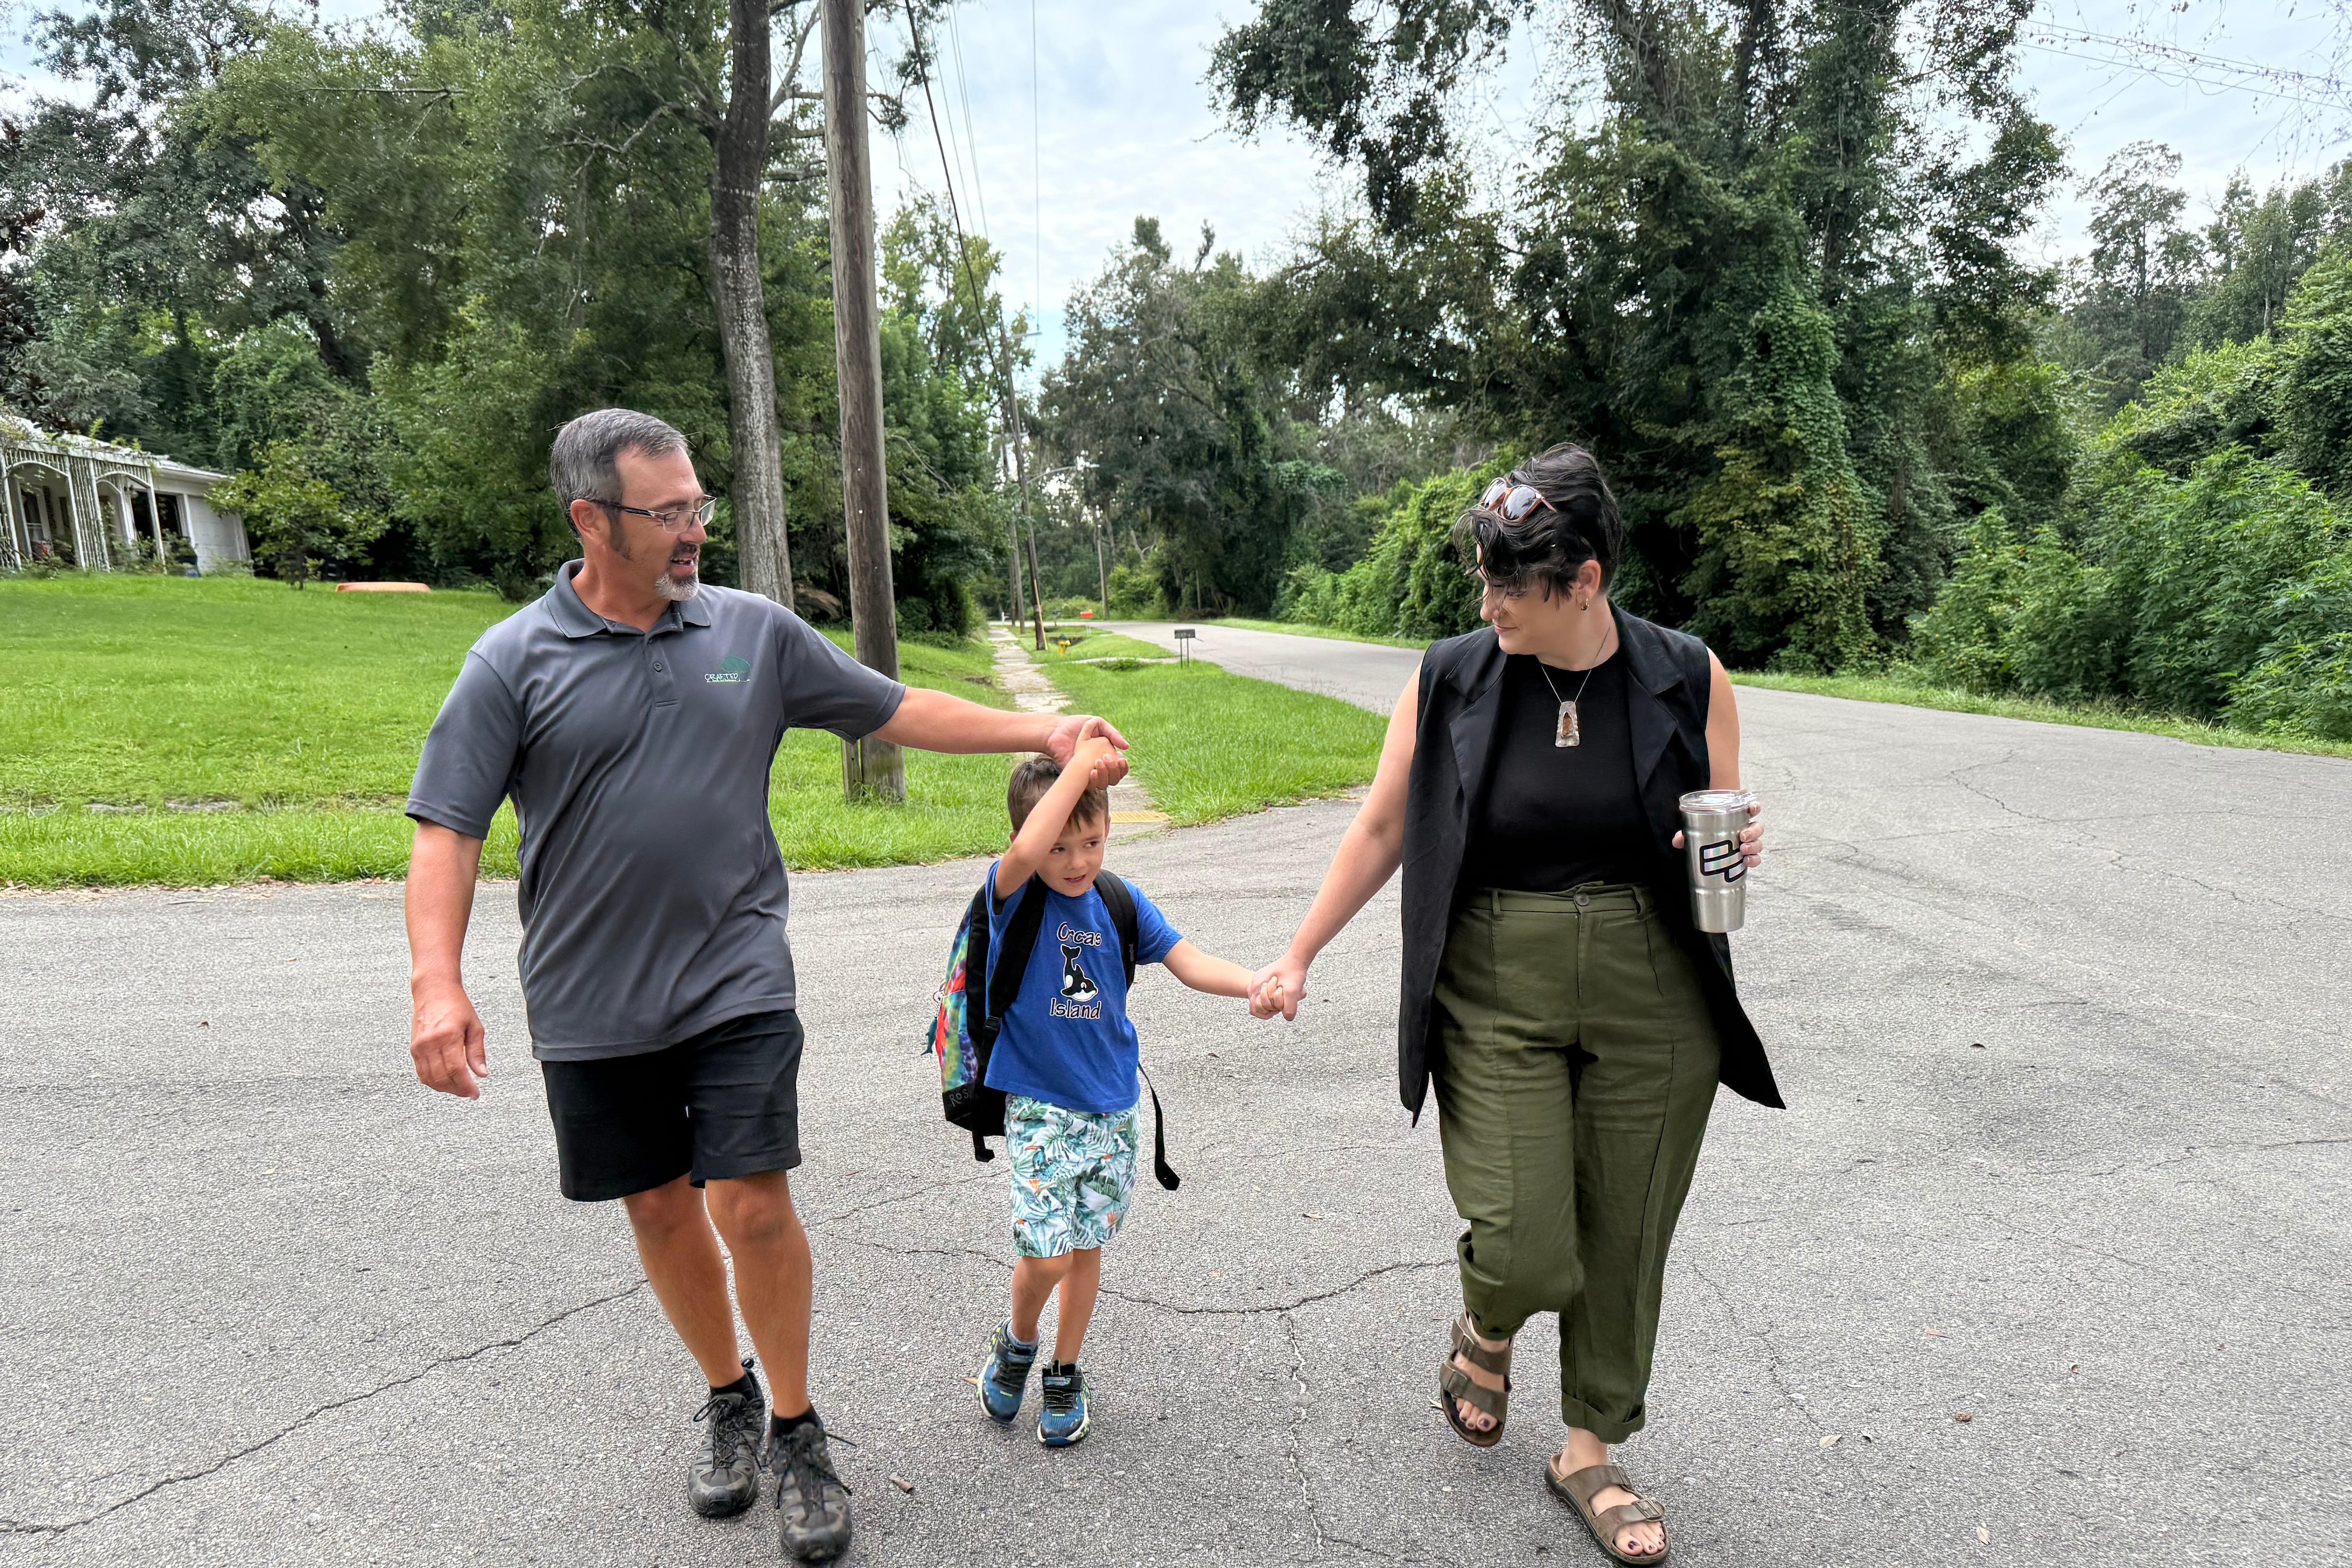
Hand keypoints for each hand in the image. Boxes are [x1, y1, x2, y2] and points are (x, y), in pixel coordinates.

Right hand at [411, 978, 487, 1098]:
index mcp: (448, 1036)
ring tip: (458, 1088)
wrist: (434, 990)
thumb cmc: (456, 1005)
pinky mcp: (413, 1048)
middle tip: (469, 1092)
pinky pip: (421, 1072)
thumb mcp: (474, 1026)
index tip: (475, 1093)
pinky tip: (444, 1081)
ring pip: (429, 1078)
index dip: (466, 1086)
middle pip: (442, 1078)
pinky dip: (432, 1081)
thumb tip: (482, 1073)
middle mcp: (430, 1043)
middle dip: (457, 1090)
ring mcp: (419, 1047)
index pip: (456, 1070)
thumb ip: (477, 1052)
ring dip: (444, 1088)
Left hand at [1045, 714, 1129, 786]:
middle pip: (1115, 777)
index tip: (1120, 759)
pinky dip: (1094, 780)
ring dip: (1105, 775)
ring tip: (1098, 762)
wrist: (1056, 731)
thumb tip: (1126, 747)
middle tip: (1105, 758)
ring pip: (1105, 783)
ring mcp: (1089, 771)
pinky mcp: (1079, 777)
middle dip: (1114, 770)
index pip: (1120, 766)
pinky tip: (1092, 771)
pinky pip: (1091, 785)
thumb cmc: (1075, 725)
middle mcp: (1099, 764)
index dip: (1122, 766)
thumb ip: (1113, 733)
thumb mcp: (1097, 724)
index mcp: (1105, 753)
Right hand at [1250, 957, 1307, 1020]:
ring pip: (1264, 1001)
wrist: (1296, 958)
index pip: (1255, 1010)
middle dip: (1273, 1004)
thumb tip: (1288, 1017)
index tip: (1278, 1006)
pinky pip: (1267, 995)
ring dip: (1276, 1000)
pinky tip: (1284, 991)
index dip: (1267, 1012)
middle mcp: (1254, 984)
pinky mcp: (1264, 981)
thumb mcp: (1293, 991)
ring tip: (1285, 991)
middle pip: (1260, 1006)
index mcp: (1256, 986)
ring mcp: (1258, 982)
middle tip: (1284, 994)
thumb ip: (1289, 1007)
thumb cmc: (1293, 971)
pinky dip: (1276, 996)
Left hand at [1672, 799, 1762, 869]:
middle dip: (1752, 831)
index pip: (1750, 809)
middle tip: (1742, 836)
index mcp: (1736, 818)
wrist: (1708, 853)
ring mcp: (1748, 843)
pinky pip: (1756, 858)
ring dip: (1753, 846)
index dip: (1754, 807)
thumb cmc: (1705, 835)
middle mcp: (1745, 830)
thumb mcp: (1694, 832)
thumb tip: (1678, 841)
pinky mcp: (1748, 857)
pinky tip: (1747, 861)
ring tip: (1743, 850)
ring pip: (1758, 842)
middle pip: (1757, 827)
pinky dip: (1754, 860)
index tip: (1751, 809)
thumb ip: (1686, 834)